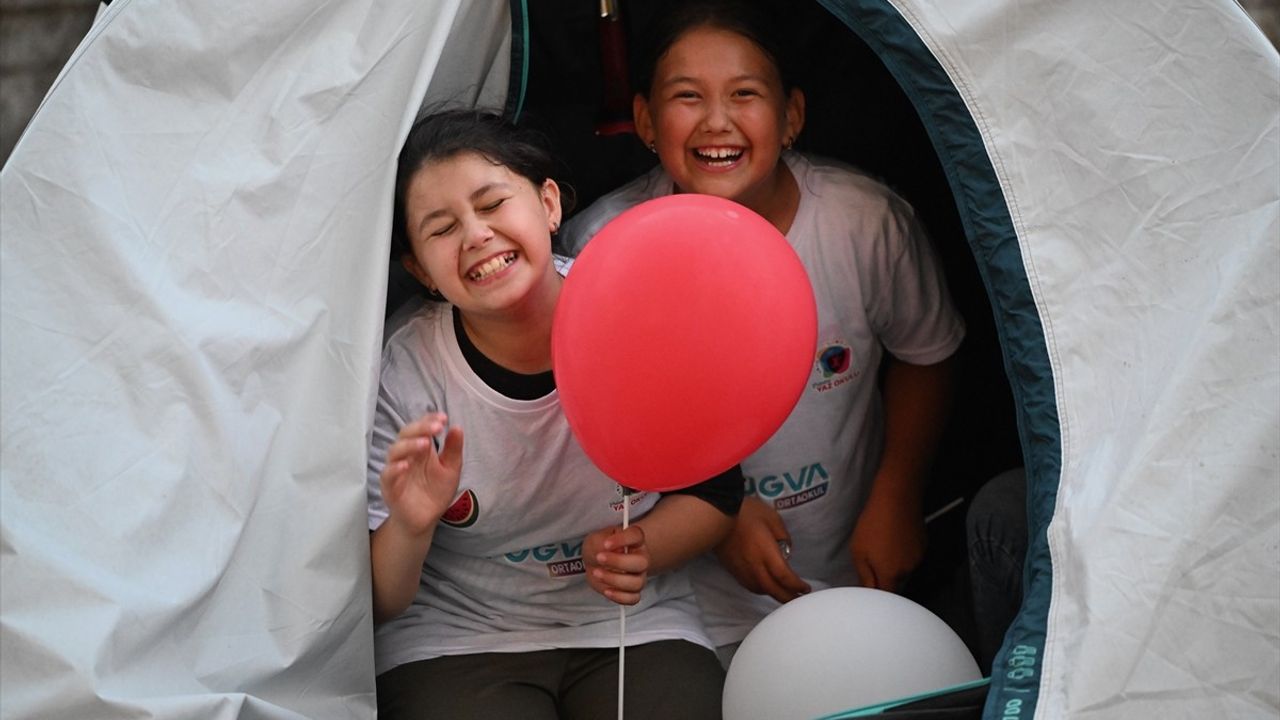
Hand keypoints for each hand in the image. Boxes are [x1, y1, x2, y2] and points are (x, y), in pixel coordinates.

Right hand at [379, 412, 463, 535]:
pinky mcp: (390, 488)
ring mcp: (397, 471)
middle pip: (406, 434)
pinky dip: (395, 469)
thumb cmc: (435, 492)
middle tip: (436, 427)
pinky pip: (388, 475)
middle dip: (420, 428)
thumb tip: (457, 427)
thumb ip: (453, 449)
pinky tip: (405, 465)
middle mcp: (407, 456)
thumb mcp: (451, 469)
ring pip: (394, 451)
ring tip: (425, 443)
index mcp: (421, 449)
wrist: (426, 520)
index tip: (443, 418)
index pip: (421, 428)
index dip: (429, 420)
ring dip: (408, 445)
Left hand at [583, 524, 649, 604]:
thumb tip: (607, 549)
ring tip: (597, 573)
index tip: (606, 544)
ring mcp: (638, 576)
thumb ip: (600, 542)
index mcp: (634, 541)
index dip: (623, 539)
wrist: (595, 562)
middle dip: (619, 562)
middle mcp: (640, 558)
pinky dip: (619, 597)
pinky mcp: (631, 592)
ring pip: (637, 583)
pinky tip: (607, 590)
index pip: (636, 536)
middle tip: (599, 558)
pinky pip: (633, 598)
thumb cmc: (598, 548)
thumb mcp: (595, 540)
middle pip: (642, 562)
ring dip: (614, 579)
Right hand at [714, 496, 810, 602]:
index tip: (805, 588)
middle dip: (788, 597)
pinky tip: (765, 586)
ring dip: (774, 594)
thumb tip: (786, 550)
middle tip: (798, 599)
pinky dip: (761, 589)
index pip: (784, 576)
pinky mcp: (733, 569)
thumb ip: (783, 535)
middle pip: (773, 589)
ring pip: (761, 590)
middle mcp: (754, 565)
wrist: (715, 515)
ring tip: (784, 593)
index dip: (796, 586)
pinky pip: (750, 586)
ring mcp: (742, 569)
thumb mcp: (771, 517)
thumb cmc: (745, 512)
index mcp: (766, 552)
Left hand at [848, 491, 925, 591]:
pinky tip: (894, 538)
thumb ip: (864, 576)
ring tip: (883, 545)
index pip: (885, 595)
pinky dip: (903, 553)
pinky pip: (911, 556)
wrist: (896, 500)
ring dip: (894, 564)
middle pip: (895, 582)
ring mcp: (918, 558)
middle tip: (872, 558)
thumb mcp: (858, 551)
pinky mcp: (923, 545)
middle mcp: (908, 570)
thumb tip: (867, 590)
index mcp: (891, 574)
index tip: (868, 583)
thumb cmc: (873, 524)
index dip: (876, 592)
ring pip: (904, 569)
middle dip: (884, 576)